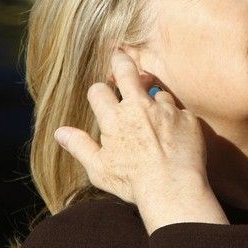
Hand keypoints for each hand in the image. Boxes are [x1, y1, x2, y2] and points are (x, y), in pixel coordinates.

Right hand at [54, 51, 228, 233]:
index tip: (102, 97)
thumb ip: (80, 147)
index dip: (99, 93)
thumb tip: (60, 132)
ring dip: (155, 102)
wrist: (173, 189)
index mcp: (114, 118)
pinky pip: (180, 111)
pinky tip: (175, 136)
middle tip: (120, 58)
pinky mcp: (186, 118)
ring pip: (158, 93)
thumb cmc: (133, 182)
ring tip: (157, 121)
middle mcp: (139, 107)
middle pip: (126, 71)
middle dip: (121, 62)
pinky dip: (176, 120)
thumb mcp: (99, 169)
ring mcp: (165, 110)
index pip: (98, 91)